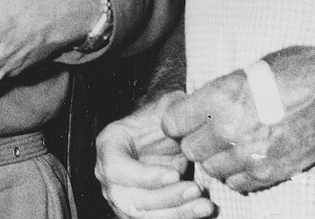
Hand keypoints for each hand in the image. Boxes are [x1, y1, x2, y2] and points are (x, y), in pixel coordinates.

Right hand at [95, 93, 214, 218]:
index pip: (116, 168)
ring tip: (204, 205)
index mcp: (109, 146)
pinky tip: (201, 209)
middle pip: (131, 200)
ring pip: (145, 217)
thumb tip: (181, 120)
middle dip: (166, 199)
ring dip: (177, 214)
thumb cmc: (160, 118)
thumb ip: (169, 112)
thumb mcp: (163, 107)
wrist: (163, 133)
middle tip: (195, 190)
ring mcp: (123, 198)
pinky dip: (181, 216)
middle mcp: (110, 178)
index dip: (144, 176)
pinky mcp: (141, 212)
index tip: (174, 174)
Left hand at [162, 44, 314, 193]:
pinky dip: (237, 173)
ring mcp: (250, 156)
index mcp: (219, 97)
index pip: (173, 122)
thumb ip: (220, 92)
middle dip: (195, 139)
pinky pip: (237, 183)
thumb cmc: (294, 70)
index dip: (176, 119)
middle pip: (190, 149)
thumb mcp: (247, 70)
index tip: (183, 117)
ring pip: (212, 169)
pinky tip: (247, 156)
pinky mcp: (270, 173)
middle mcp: (229, 130)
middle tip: (208, 128)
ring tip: (230, 141)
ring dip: (216, 157)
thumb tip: (200, 105)